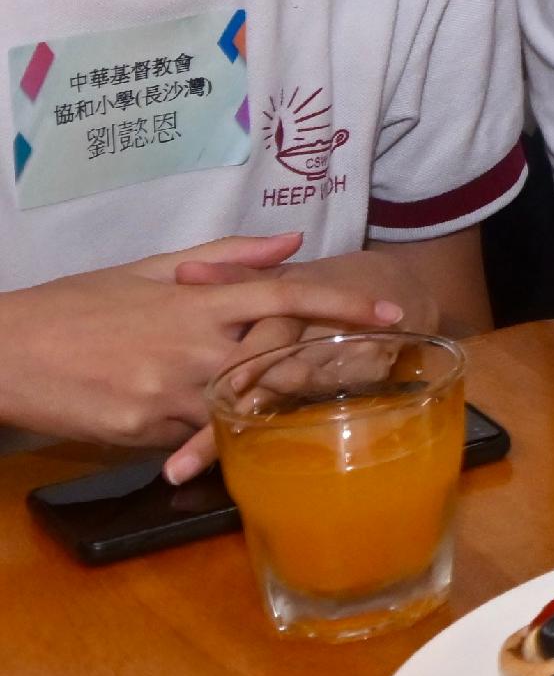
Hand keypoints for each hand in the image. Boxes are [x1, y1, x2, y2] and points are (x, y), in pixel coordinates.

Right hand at [0, 234, 402, 478]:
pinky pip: (199, 436)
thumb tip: (294, 239)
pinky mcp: (142, 431)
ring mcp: (168, 394)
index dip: (345, 303)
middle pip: (281, 359)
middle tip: (364, 368)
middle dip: (320, 366)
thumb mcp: (147, 269)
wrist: (3, 350)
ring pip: (245, 405)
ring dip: (271, 405)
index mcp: (197, 301)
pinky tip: (224, 428)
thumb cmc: (76, 304)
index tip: (393, 312)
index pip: (288, 295)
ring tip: (302, 406)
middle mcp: (191, 348)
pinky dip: (216, 431)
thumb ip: (228, 257)